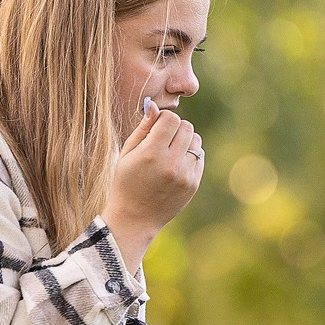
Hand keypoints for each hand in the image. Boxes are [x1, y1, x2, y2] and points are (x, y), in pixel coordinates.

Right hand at [102, 102, 202, 268]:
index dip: (163, 119)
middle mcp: (172, 163)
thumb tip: (154, 105)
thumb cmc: (125, 182)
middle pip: (186, 127)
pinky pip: (199, 156)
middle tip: (162, 139)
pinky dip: (189, 155)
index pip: (171, 119)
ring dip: (184, 140)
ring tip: (169, 152)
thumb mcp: (127, 153)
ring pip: (196, 140)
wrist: (135, 218)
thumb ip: (143, 128)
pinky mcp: (193, 184)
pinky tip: (175, 164)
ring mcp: (185, 175)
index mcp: (152, 153)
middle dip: (175, 128)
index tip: (155, 128)